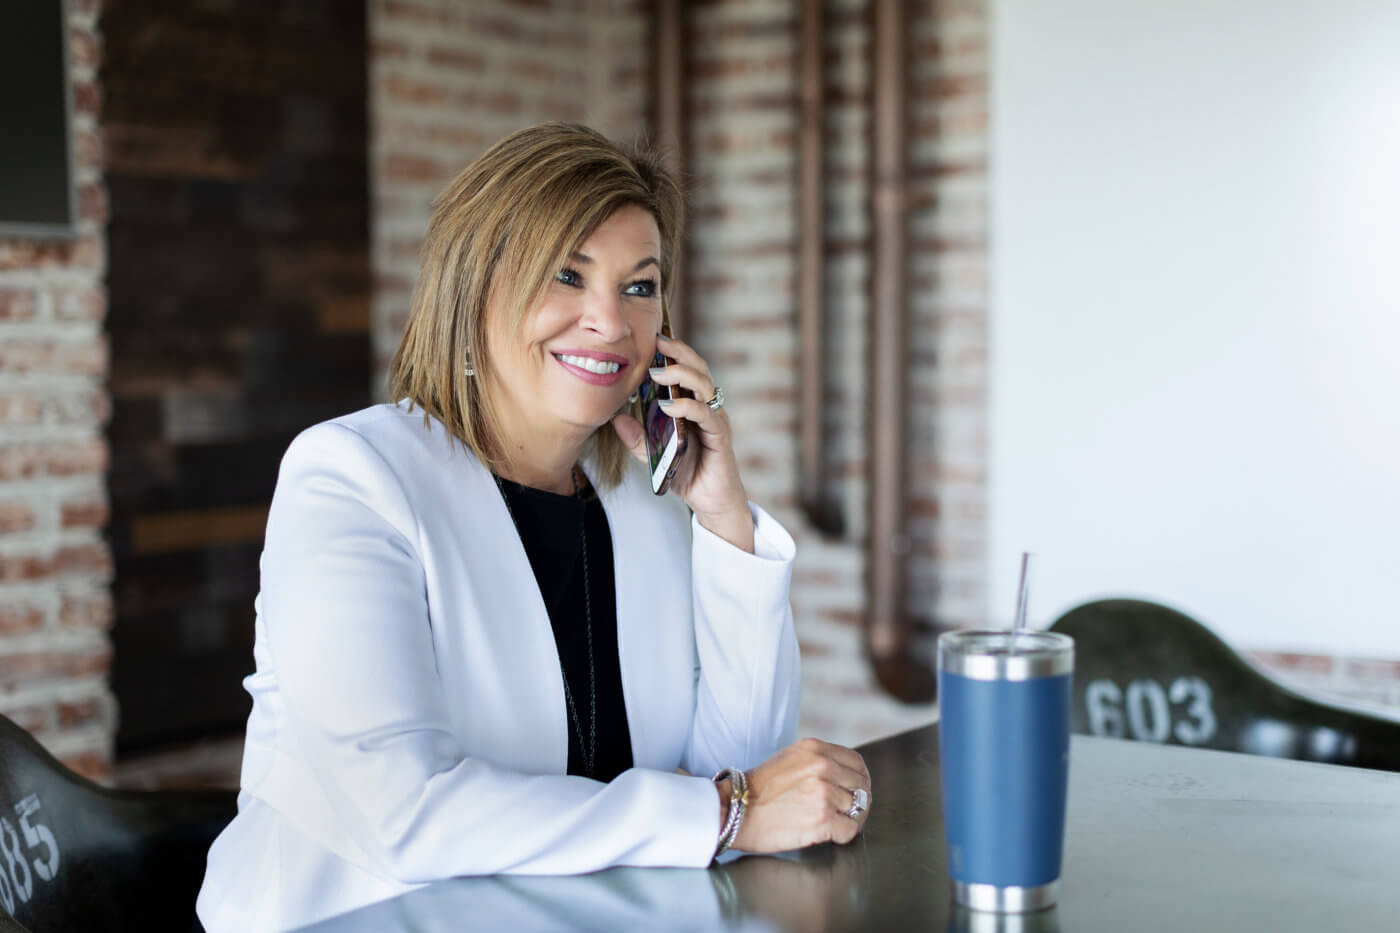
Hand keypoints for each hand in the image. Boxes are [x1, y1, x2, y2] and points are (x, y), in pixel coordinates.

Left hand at [611, 334, 753, 551]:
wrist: (710, 502)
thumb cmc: (688, 473)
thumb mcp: (655, 455)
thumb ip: (637, 438)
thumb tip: (616, 419)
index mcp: (695, 405)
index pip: (688, 370)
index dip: (674, 353)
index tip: (653, 339)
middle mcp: (709, 407)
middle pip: (699, 370)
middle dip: (680, 354)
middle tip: (658, 344)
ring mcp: (716, 420)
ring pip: (705, 386)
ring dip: (682, 376)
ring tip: (658, 374)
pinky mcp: (720, 437)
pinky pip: (706, 415)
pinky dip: (688, 407)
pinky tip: (668, 406)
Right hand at [721, 738, 871, 852]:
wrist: (735, 810)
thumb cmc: (758, 789)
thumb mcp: (789, 758)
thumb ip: (817, 761)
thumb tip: (843, 776)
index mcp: (815, 749)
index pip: (856, 763)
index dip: (859, 780)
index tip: (855, 791)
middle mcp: (822, 767)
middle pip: (862, 786)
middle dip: (858, 801)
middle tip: (846, 813)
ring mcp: (824, 793)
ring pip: (859, 808)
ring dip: (850, 819)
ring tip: (834, 824)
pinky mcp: (822, 819)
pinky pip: (850, 829)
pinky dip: (843, 835)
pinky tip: (831, 834)